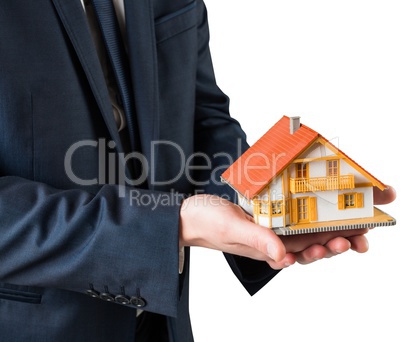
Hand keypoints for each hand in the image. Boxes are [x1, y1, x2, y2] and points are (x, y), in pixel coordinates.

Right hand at [180, 186, 395, 269]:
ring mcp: (268, 228)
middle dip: (334, 240)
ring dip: (325, 228)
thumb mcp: (231, 228)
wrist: (189, 214)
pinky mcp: (265, 216)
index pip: (301, 255)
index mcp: (264, 251)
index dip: (326, 249)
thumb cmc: (205, 223)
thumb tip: (284, 257)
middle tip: (357, 233)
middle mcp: (270, 242)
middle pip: (308, 245)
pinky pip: (290, 217)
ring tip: (346, 223)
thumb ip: (258, 241)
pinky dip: (306, 213)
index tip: (346, 240)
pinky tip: (319, 206)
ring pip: (303, 232)